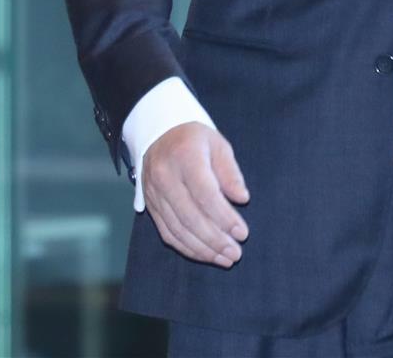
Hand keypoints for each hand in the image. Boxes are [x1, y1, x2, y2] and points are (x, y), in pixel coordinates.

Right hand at [142, 122, 249, 266]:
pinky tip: (205, 254)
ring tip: (225, 259)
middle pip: (190, 217)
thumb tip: (242, 199)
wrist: (159, 133)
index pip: (205, 194)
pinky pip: (167, 233)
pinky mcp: (149, 206)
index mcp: (185, 156)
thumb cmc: (195, 139)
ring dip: (203, 249)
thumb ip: (230, 172)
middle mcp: (165, 177)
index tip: (242, 233)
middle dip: (215, 240)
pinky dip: (187, 247)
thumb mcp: (218, 145)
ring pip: (177, 230)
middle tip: (236, 253)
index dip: (224, 217)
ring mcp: (154, 194)